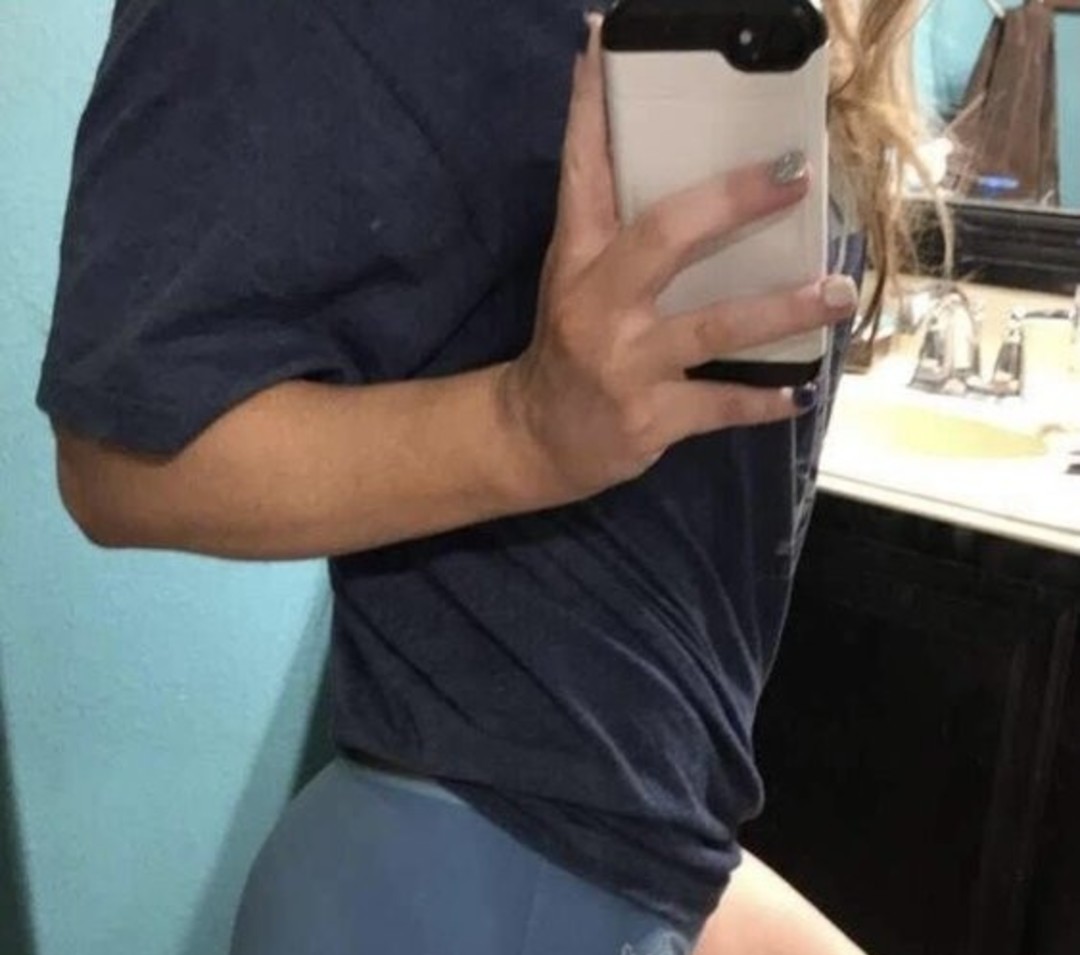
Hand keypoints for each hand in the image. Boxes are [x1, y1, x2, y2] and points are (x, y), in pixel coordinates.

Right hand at [499, 15, 857, 504]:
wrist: (538, 438)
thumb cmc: (574, 341)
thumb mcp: (579, 273)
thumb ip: (618, 216)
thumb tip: (680, 151)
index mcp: (578, 255)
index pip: (583, 167)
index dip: (594, 105)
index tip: (606, 41)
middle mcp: (598, 304)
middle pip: (666, 237)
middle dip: (732, 202)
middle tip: (793, 175)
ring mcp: (624, 364)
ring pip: (712, 324)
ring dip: (782, 309)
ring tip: (836, 292)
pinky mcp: (649, 418)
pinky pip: (718, 403)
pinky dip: (764, 399)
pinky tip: (800, 391)